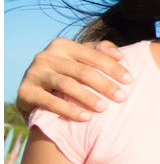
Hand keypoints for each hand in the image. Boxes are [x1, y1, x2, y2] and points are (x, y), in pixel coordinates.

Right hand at [16, 38, 131, 121]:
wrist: (32, 94)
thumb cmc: (65, 74)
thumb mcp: (79, 60)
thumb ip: (98, 52)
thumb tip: (120, 55)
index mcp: (62, 45)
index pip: (93, 55)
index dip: (113, 67)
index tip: (130, 80)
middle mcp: (46, 56)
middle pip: (82, 71)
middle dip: (104, 85)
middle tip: (122, 97)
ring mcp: (34, 73)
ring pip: (67, 84)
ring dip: (88, 97)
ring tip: (104, 108)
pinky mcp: (25, 91)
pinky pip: (51, 101)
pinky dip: (70, 110)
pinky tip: (86, 117)